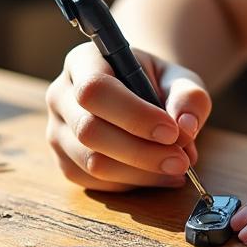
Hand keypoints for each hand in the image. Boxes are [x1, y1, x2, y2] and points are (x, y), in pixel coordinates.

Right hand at [45, 42, 211, 191]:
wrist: (142, 98)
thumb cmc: (159, 85)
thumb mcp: (181, 80)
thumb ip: (189, 98)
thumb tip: (185, 127)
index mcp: (84, 61)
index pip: (95, 89)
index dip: (133, 114)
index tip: (172, 132)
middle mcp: (61, 95)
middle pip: (89, 130)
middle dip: (141, 152)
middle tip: (182, 160)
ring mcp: (57, 132)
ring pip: (91, 163)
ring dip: (140, 173)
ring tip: (177, 168)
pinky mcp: (65, 162)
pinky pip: (94, 182)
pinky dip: (132, 184)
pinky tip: (159, 176)